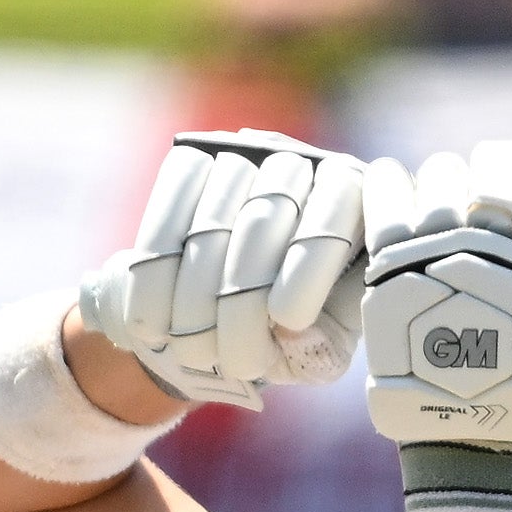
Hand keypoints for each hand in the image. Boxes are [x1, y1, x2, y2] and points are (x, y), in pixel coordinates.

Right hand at [76, 129, 371, 412]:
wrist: (218, 318)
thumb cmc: (283, 335)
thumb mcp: (315, 353)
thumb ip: (319, 347)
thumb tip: (293, 330)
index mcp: (355, 202)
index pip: (337, 203)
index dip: (308, 261)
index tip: (285, 319)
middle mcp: (305, 164)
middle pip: (266, 213)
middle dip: (242, 294)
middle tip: (232, 356)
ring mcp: (246, 155)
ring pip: (212, 217)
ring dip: (195, 294)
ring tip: (195, 350)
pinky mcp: (194, 159)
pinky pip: (168, 206)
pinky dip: (155, 271)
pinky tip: (155, 322)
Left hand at [361, 122, 511, 461]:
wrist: (481, 440)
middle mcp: (502, 238)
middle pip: (494, 159)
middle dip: (495, 181)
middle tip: (490, 216)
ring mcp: (441, 245)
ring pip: (440, 170)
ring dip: (445, 191)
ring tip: (446, 225)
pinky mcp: (391, 259)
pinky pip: (385, 187)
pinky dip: (391, 187)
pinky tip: (402, 206)